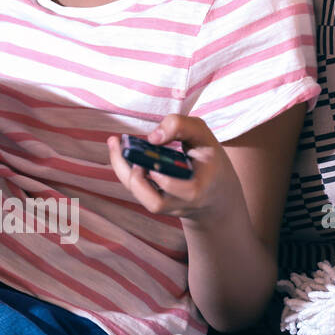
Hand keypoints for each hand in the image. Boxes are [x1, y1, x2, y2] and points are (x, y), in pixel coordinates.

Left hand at [106, 115, 243, 224]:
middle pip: (155, 202)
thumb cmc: (209, 159)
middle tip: (123, 145)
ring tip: (117, 146)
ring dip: (123, 171)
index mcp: (199, 189)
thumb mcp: (203, 136)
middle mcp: (183, 204)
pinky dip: (124, 172)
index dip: (158, 170)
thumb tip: (152, 138)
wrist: (217, 194)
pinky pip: (136, 191)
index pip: (177, 188)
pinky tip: (120, 152)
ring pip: (141, 198)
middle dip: (134, 174)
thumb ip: (181, 126)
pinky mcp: (157, 204)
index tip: (152, 141)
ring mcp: (169, 207)